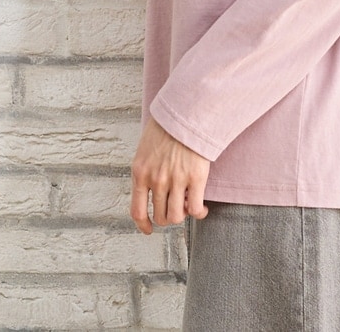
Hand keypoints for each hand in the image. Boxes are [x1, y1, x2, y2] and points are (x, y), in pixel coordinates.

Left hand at [130, 116, 210, 232]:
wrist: (186, 111)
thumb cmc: (167, 126)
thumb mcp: (146, 149)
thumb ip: (147, 170)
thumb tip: (153, 191)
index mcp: (140, 172)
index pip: (137, 211)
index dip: (143, 225)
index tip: (149, 230)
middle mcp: (156, 180)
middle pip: (161, 216)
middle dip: (168, 217)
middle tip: (176, 208)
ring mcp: (176, 180)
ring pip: (177, 216)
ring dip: (183, 215)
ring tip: (189, 206)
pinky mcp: (196, 177)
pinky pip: (196, 209)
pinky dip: (199, 213)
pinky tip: (202, 209)